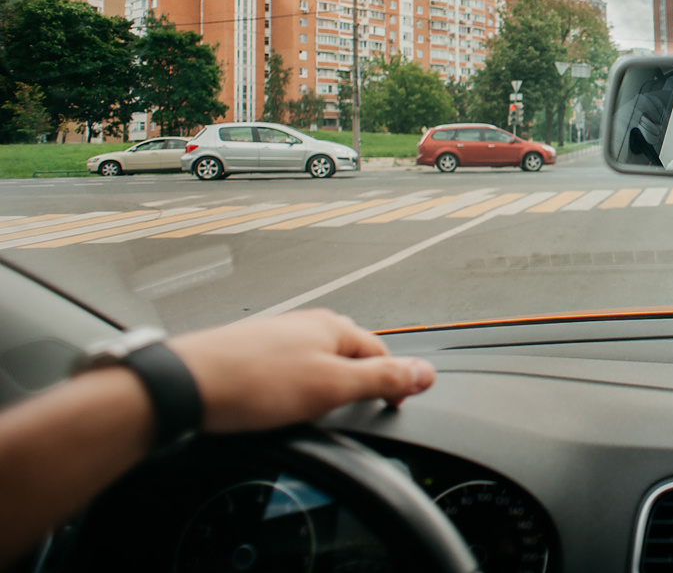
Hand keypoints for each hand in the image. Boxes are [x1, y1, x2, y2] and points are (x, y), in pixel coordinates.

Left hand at [168, 309, 434, 433]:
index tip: (395, 405)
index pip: (382, 352)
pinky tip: (284, 404)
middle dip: (361, 380)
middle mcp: (306, 325)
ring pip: (318, 360)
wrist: (185, 384)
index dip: (394, 381)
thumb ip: (381, 380)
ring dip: (328, 383)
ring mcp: (277, 337)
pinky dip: (298, 387)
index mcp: (333, 327)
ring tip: (322, 410)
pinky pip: (291, 368)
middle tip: (360, 410)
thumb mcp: (332, 387)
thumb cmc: (252, 383)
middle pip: (351, 353)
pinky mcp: (252, 354)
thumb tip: (425, 373)